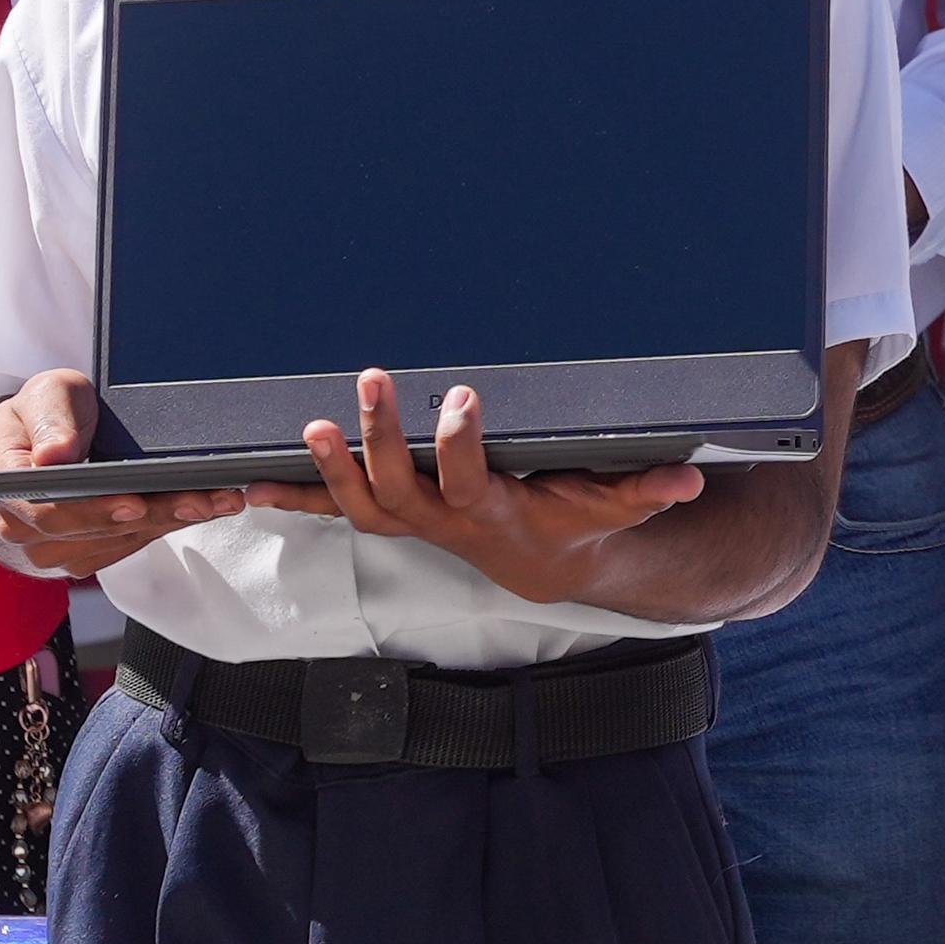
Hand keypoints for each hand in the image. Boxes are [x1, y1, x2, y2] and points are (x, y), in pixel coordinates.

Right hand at [0, 368, 241, 578]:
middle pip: (96, 533)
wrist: (41, 439)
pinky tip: (207, 506)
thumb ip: (49, 421)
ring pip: (122, 542)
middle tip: (203, 500)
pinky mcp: (90, 551)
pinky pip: (133, 544)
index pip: (50, 512)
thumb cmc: (42, 415)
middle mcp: (28, 528)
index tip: (136, 503)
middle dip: (154, 515)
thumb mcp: (45, 394)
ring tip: (220, 500)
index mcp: (9, 488)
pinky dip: (172, 524)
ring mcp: (58, 547)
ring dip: (173, 522)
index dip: (94, 511)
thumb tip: (54, 455)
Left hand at [241, 368, 703, 604]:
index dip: (459, 444)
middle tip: (371, 379)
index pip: (468, 480)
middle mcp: (441, 522)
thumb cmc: (574, 521)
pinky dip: (294, 497)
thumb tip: (692, 479)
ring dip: (330, 471)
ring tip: (311, 426)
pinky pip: (334, 510)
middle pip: (398, 488)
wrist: (541, 563)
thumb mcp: (614, 507)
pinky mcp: (392, 515)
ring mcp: (410, 522)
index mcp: (492, 513)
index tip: (459, 396)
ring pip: (360, 505)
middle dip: (380, 439)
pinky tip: (252, 480)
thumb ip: (647, 490)